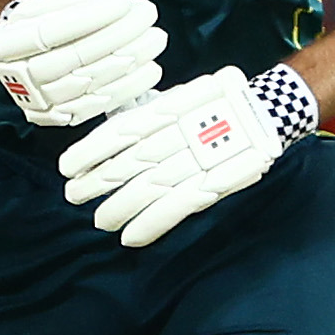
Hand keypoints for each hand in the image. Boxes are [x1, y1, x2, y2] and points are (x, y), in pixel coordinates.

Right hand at [0, 0, 160, 128]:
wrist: (25, 55)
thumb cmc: (42, 19)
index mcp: (3, 43)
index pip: (48, 30)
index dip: (89, 16)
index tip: (124, 1)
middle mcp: (15, 77)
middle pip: (71, 58)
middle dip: (116, 35)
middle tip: (147, 15)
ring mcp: (38, 102)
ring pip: (88, 83)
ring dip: (129, 60)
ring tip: (154, 38)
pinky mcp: (60, 118)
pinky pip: (99, 105)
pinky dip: (128, 88)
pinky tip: (149, 69)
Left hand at [59, 63, 317, 246]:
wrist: (267, 112)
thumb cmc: (218, 103)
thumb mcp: (181, 96)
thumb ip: (152, 115)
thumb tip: (114, 133)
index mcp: (166, 110)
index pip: (119, 132)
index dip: (90, 151)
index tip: (67, 166)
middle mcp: (176, 135)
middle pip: (128, 163)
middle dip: (96, 182)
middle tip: (73, 195)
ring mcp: (194, 161)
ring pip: (147, 188)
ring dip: (119, 207)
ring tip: (99, 221)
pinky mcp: (212, 185)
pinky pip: (175, 208)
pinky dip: (150, 224)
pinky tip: (130, 237)